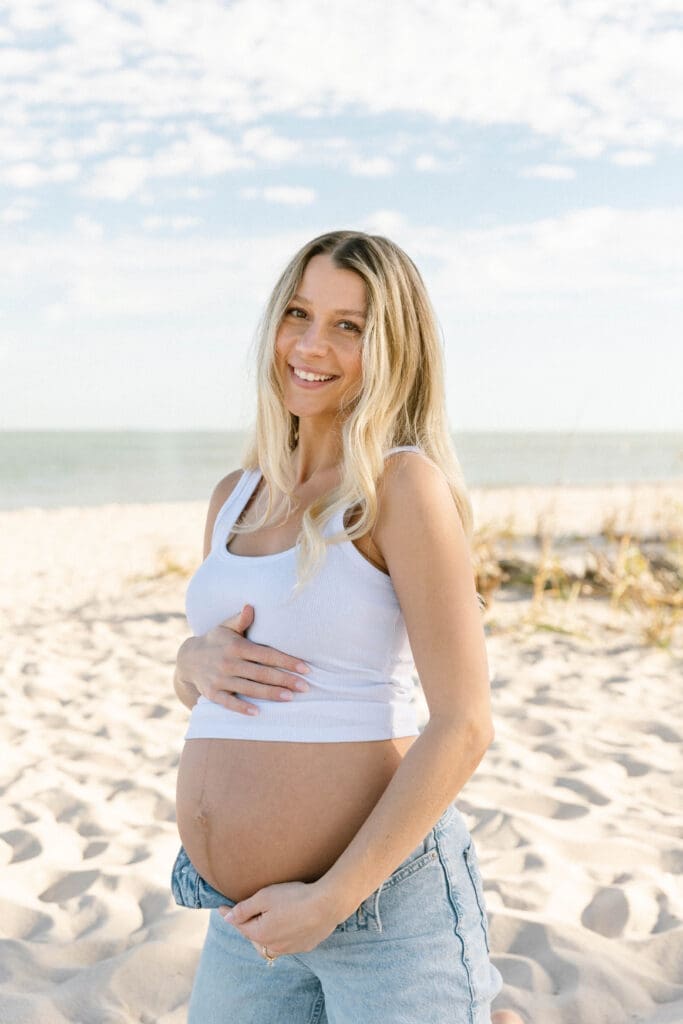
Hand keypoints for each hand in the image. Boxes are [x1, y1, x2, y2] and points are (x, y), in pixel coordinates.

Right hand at [177, 605, 309, 715]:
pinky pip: (229, 703)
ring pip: (249, 689)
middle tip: (305, 687)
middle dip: (285, 680)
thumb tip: (251, 606)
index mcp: (236, 646)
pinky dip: (242, 708)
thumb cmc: (215, 641)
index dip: (287, 661)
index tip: (305, 668)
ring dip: (271, 694)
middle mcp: (228, 663)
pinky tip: (258, 712)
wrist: (187, 659)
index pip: (266, 655)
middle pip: (262, 673)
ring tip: (290, 698)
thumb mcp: (225, 627)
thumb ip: (241, 619)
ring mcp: (220, 679)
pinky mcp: (212, 694)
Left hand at [217, 880, 342, 956]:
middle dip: (246, 926)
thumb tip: (227, 917)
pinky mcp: (305, 946)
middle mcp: (274, 946)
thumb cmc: (295, 897)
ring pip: (270, 944)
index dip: (229, 914)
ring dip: (264, 934)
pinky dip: (281, 936)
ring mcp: (291, 948)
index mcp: (261, 934)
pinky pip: (287, 943)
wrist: (327, 904)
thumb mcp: (265, 897)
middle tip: (242, 914)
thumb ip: (244, 908)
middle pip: (254, 937)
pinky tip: (285, 925)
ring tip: (262, 922)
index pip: (239, 925)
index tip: (221, 907)